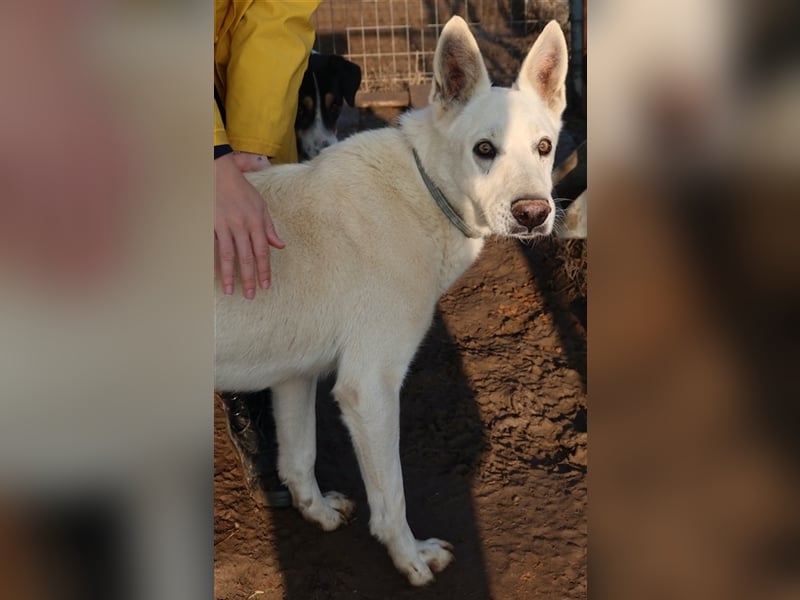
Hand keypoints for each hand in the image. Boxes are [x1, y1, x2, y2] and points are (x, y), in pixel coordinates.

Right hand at [215, 153, 283, 298]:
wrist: (218, 172)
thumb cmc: (242, 190)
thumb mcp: (261, 206)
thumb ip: (269, 228)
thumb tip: (280, 246)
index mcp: (256, 221)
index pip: (262, 252)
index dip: (264, 270)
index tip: (265, 286)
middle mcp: (241, 225)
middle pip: (246, 257)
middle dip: (249, 278)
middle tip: (250, 295)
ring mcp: (223, 225)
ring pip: (228, 255)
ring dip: (229, 275)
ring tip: (230, 291)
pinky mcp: (209, 223)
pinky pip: (212, 246)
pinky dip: (212, 260)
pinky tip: (214, 274)